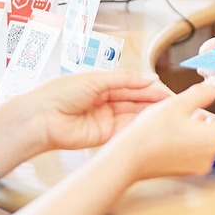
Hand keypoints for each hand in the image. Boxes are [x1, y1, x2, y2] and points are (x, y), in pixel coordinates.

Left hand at [8, 70, 172, 153]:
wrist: (41, 119)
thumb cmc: (60, 93)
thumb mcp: (96, 79)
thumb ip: (124, 79)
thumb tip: (149, 78)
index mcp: (102, 85)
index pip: (132, 85)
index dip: (149, 87)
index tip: (167, 89)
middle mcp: (105, 102)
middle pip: (135, 100)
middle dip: (154, 100)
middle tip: (174, 101)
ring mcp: (105, 119)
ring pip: (133, 114)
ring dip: (150, 113)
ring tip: (167, 111)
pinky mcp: (103, 136)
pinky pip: (125, 129)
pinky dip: (139, 125)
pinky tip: (152, 121)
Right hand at [104, 76, 214, 180]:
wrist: (128, 158)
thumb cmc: (151, 131)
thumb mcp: (179, 104)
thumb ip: (203, 92)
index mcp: (213, 139)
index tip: (205, 104)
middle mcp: (209, 156)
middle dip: (206, 121)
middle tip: (187, 112)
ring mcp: (197, 167)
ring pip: (206, 143)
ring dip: (197, 131)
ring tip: (177, 122)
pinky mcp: (185, 172)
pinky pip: (195, 153)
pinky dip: (188, 143)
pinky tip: (171, 135)